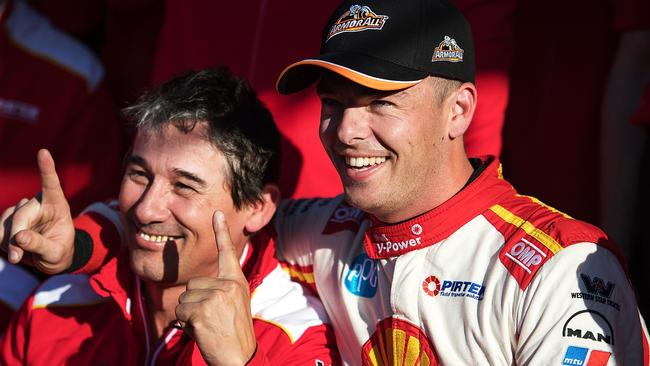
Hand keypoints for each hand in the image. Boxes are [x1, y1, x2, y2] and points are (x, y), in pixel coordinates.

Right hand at [0, 149, 74, 273]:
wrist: (50, 260)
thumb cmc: (59, 253)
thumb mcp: (56, 253)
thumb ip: (40, 245)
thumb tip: (19, 237)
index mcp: (57, 205)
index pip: (51, 185)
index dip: (47, 168)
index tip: (44, 152)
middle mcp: (38, 203)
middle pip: (21, 214)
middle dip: (16, 236)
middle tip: (16, 256)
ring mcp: (21, 210)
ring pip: (6, 223)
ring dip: (8, 242)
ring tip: (20, 256)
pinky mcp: (8, 220)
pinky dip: (2, 243)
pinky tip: (12, 250)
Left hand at [175, 211, 256, 365]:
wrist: (240, 358)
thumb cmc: (233, 334)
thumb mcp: (233, 305)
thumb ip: (219, 291)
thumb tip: (191, 289)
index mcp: (236, 281)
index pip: (228, 252)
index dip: (221, 231)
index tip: (217, 212)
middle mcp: (228, 285)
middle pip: (191, 284)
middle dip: (193, 304)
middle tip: (210, 320)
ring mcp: (217, 296)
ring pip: (183, 298)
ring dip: (188, 315)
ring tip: (208, 326)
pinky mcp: (204, 309)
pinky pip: (180, 312)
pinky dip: (186, 325)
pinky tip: (203, 332)